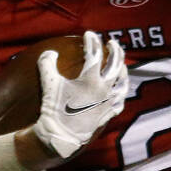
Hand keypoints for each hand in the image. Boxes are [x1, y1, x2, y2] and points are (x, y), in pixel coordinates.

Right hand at [32, 31, 128, 158]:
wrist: (61, 136)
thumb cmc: (54, 109)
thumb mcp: (48, 84)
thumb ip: (47, 64)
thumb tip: (50, 52)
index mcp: (90, 80)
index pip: (95, 54)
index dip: (92, 41)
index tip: (89, 34)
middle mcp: (104, 90)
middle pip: (116, 65)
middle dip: (115, 51)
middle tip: (112, 43)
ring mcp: (108, 103)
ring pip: (123, 83)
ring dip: (123, 70)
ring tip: (121, 64)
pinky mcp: (108, 115)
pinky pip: (120, 101)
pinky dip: (121, 93)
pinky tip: (119, 90)